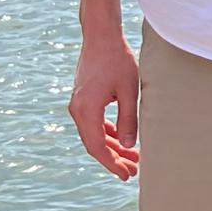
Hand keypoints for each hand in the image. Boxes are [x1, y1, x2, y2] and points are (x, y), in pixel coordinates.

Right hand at [68, 32, 139, 179]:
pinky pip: (94, 123)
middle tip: (133, 171)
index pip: (97, 147)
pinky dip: (108, 133)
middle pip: (95, 144)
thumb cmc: (117, 59)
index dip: (112, 164)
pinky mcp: (84, 98)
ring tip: (133, 157)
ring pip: (95, 134)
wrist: (101, 36)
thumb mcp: (129, 90)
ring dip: (113, 146)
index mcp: (86, 110)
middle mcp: (78, 109)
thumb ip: (129, 119)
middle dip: (114, 159)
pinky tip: (123, 139)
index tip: (127, 175)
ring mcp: (79, 104)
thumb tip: (129, 146)